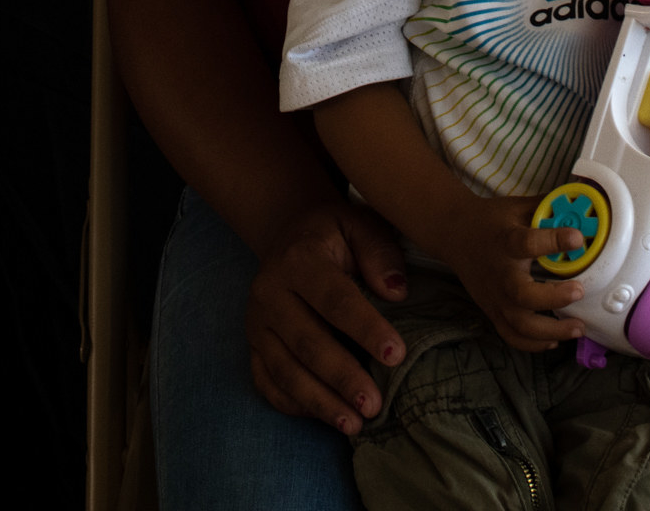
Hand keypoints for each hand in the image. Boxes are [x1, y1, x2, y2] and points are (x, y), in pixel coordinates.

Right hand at [244, 198, 411, 435]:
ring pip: (285, 370)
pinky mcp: (253, 346)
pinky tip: (324, 417)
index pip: (335, 300)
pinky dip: (293, 404)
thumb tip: (396, 292)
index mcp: (299, 260)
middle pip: (307, 342)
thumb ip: (380, 252)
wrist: (289, 235)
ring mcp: (257, 324)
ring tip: (353, 424)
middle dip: (342, 377)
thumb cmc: (334, 233)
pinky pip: (267, 382)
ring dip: (320, 401)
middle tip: (374, 404)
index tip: (396, 355)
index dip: (366, 329)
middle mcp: (269, 293)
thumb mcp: (359, 224)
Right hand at [424, 187, 590, 352]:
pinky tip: (555, 339)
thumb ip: (549, 209)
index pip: (527, 242)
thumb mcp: (518, 207)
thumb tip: (585, 205)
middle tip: (579, 291)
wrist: (455, 235)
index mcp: (506, 241)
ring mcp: (494, 297)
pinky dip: (532, 344)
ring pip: (519, 323)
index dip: (552, 241)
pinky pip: (511, 336)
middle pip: (521, 294)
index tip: (577, 238)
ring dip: (550, 330)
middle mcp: (499, 273)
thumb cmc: (494, 220)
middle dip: (552, 297)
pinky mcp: (492, 311)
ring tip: (579, 327)